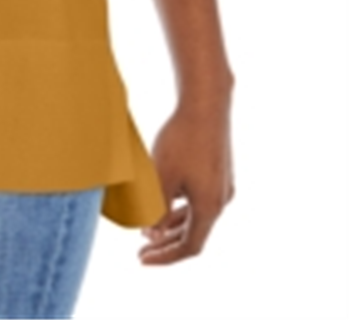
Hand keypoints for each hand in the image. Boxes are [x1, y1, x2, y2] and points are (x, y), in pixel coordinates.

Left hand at [138, 88, 234, 263]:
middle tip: (141, 248)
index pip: (189, 247)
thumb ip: (156, 208)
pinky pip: (198, 198)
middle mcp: (220, 200)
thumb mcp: (162, 176)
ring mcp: (221, 184)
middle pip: (193, 233)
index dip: (165, 257)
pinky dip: (179, 207)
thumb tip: (150, 233)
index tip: (142, 259)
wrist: (206, 103)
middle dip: (166, 243)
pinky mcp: (217, 169)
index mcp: (209, 207)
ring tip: (148, 228)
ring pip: (195, 215)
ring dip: (172, 224)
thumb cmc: (182, 138)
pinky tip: (163, 199)